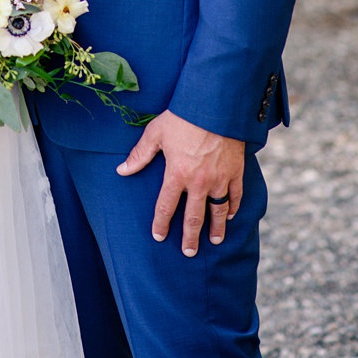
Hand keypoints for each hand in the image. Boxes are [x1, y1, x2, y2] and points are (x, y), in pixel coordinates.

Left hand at [116, 110, 244, 256]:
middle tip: (188, 252)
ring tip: (214, 241)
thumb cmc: (182, 116)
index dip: (161, 223)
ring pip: (217, 211)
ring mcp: (219, 178)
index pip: (166, 206)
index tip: (158, 236)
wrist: (215, 104)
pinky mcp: (235, 172)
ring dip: (216, 228)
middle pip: (193, 217)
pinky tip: (230, 216)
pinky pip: (235, 196)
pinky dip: (233, 208)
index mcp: (177, 174)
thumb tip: (122, 170)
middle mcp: (199, 182)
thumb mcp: (156, 132)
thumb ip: (140, 155)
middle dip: (190, 237)